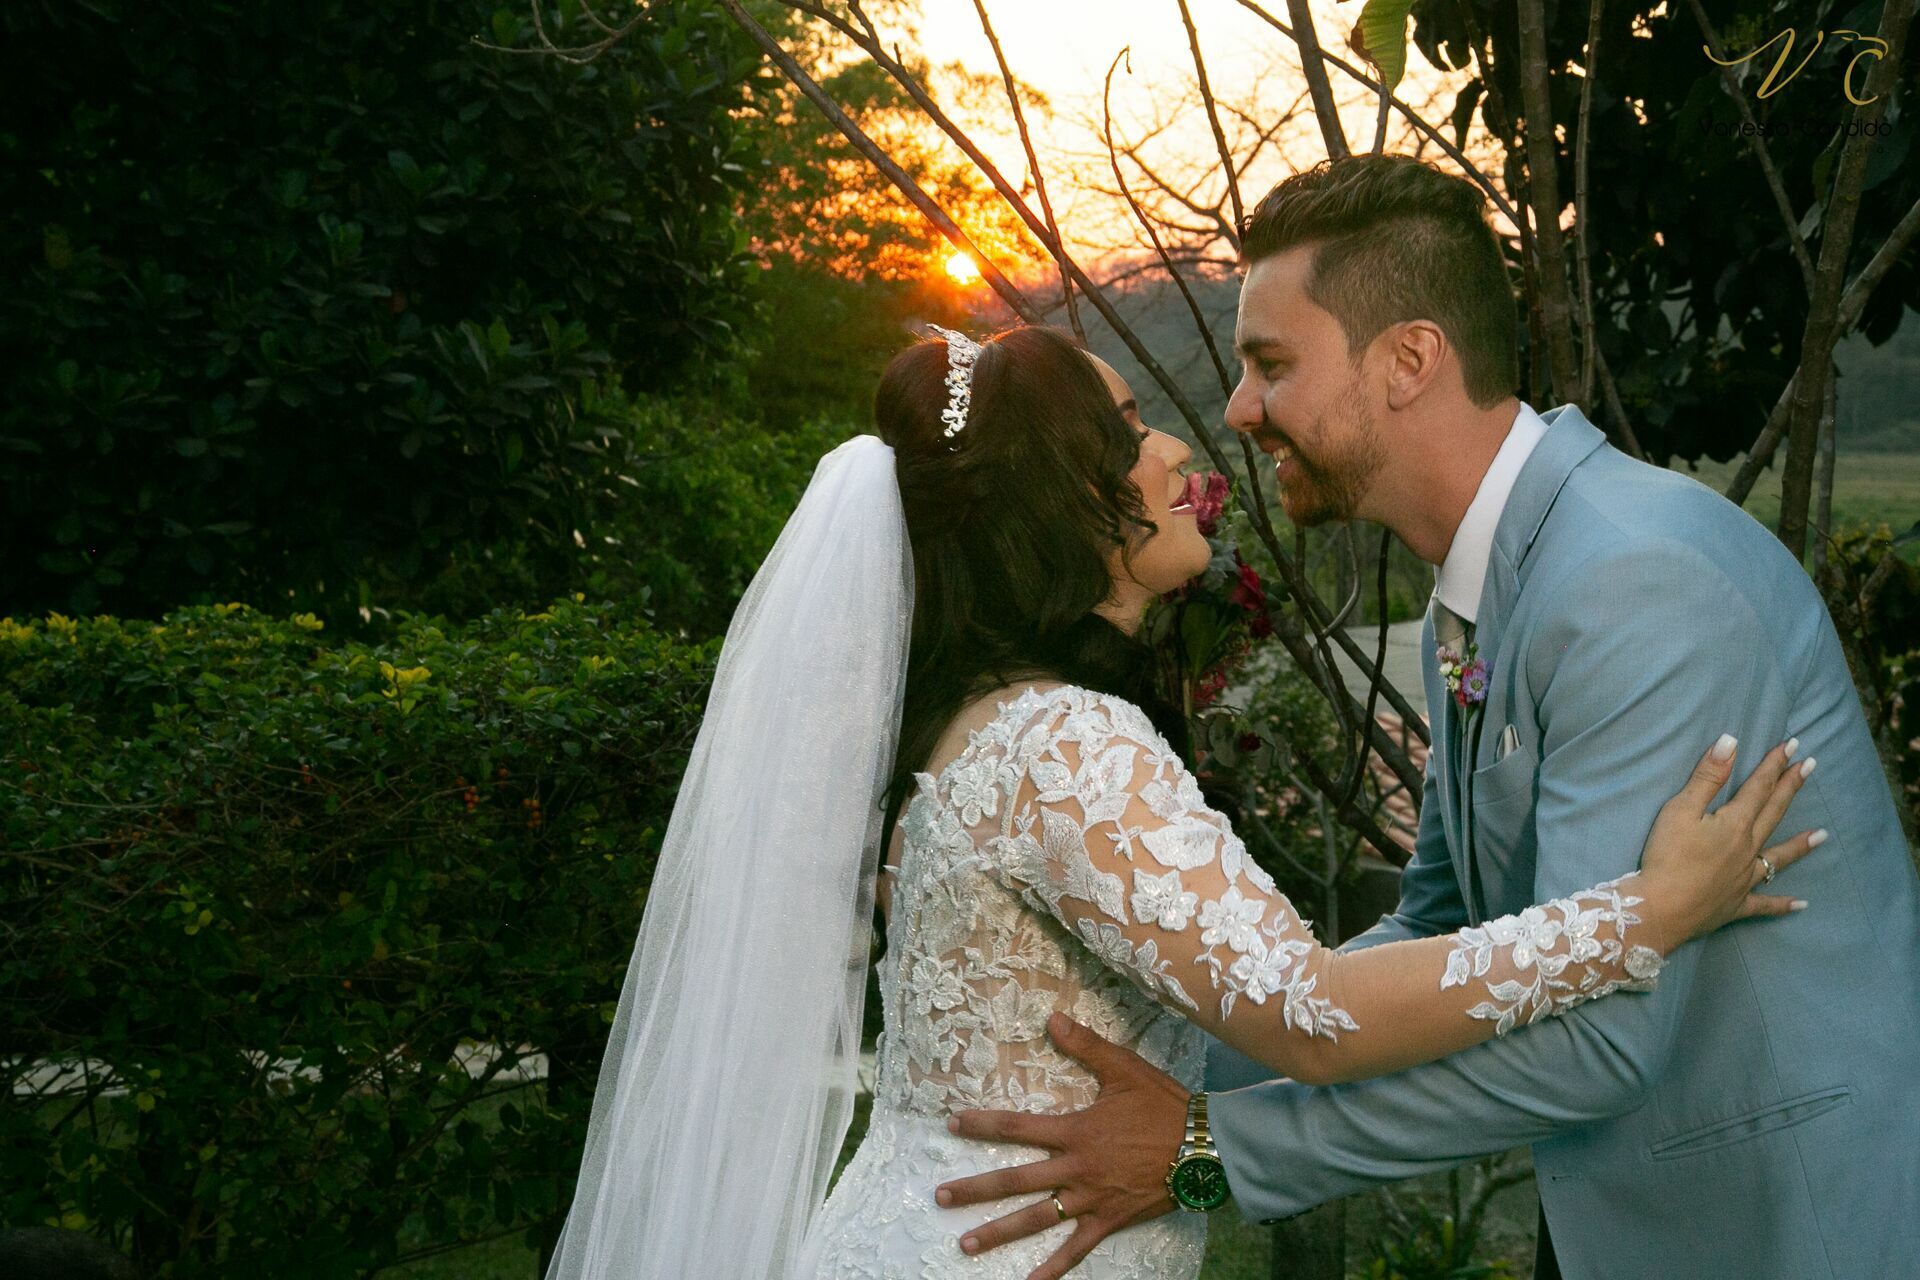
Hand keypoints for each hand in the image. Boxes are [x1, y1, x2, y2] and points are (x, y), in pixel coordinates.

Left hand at [935, 1012, 1186, 1279]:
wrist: (1204, 1147)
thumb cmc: (1164, 1105)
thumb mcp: (1124, 1069)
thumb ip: (1086, 1045)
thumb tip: (1052, 1018)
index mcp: (1075, 1131)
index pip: (1017, 1127)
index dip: (983, 1125)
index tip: (953, 1125)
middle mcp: (1076, 1168)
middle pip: (1016, 1180)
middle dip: (975, 1189)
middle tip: (941, 1196)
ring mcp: (1090, 1198)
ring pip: (1037, 1219)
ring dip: (999, 1232)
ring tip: (965, 1243)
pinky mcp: (1109, 1220)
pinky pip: (1076, 1250)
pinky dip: (1052, 1269)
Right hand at [1637, 734, 1825, 951]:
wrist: (1661, 908)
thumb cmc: (1667, 857)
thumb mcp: (1680, 810)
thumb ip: (1707, 777)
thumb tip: (1731, 742)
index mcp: (1735, 824)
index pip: (1758, 787)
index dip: (1774, 764)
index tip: (1792, 745)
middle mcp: (1747, 849)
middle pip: (1773, 813)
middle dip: (1790, 788)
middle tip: (1810, 766)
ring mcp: (1745, 878)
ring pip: (1779, 858)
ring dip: (1801, 846)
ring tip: (1823, 835)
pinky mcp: (1736, 904)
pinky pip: (1764, 904)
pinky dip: (1782, 904)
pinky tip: (1800, 905)